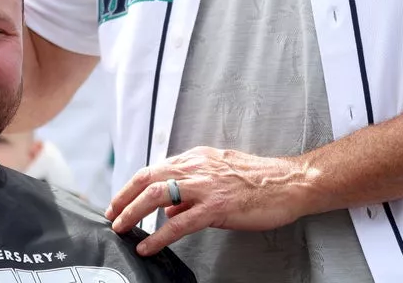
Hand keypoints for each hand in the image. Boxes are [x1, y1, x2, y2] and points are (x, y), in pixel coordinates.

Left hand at [106, 146, 308, 255]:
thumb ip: (193, 189)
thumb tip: (171, 208)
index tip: (119, 200)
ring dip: (133, 213)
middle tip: (112, 215)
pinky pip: (179, 223)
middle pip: (148, 178)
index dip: (132, 185)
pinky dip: (158, 235)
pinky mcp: (216, 207)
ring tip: (121, 228)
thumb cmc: (260, 180)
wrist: (290, 182)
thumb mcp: (220, 175)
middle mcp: (196, 167)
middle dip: (124, 198)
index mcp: (196, 159)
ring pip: (157, 196)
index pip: (154, 169)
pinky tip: (147, 245)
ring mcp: (206, 186)